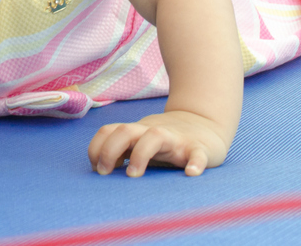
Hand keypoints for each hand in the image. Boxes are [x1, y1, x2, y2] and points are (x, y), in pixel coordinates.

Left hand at [88, 110, 230, 177]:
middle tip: (105, 173)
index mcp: (137, 132)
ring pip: (156, 136)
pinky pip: (198, 154)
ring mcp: (176, 139)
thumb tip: (97, 169)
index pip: (109, 131)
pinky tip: (191, 173)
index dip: (96, 147)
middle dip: (110, 150)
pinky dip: (195, 163)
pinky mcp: (200, 149)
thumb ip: (121, 151)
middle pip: (125, 131)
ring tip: (133, 174)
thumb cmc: (165, 142)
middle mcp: (153, 132)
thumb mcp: (140, 142)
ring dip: (141, 154)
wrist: (204, 126)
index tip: (95, 168)